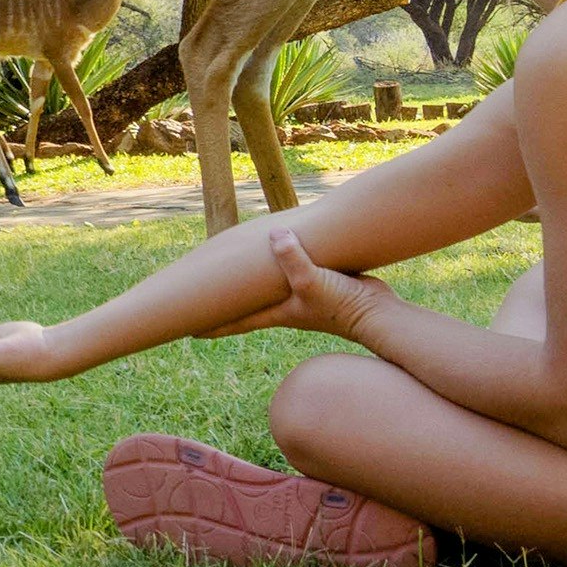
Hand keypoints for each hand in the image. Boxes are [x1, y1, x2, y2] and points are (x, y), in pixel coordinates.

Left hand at [205, 231, 399, 341]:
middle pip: (246, 306)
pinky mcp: (319, 284)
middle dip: (225, 303)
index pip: (235, 321)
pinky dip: (281, 265)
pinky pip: (291, 273)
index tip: (188, 331)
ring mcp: (301, 296)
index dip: (211, 325)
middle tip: (200, 299)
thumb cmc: (342, 305)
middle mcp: (284, 307)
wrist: (378, 314)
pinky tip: (280, 252)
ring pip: (267, 288)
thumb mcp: (313, 280)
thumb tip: (275, 234)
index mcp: (275, 313)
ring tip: (233, 272)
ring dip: (252, 283)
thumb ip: (292, 259)